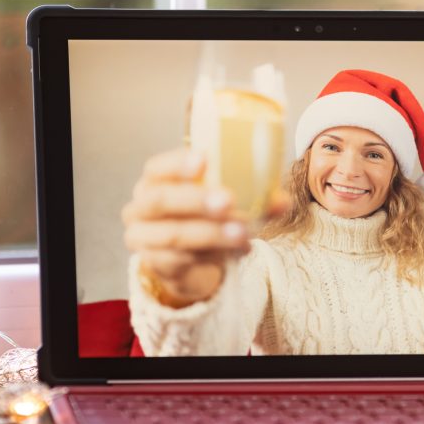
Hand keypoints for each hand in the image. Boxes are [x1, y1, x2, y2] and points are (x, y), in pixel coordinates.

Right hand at [121, 148, 249, 307]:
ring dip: (212, 233)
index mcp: (155, 181)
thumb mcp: (226, 202)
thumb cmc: (204, 217)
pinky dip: (212, 255)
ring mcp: (143, 237)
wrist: (187, 259)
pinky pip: (181, 260)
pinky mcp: (154, 264)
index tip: (204, 159)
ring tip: (243, 234)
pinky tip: (236, 251)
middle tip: (229, 200)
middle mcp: (141, 207)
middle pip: (161, 200)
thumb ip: (253, 198)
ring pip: (175, 235)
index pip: (157, 167)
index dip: (177, 163)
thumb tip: (282, 201)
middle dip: (197, 200)